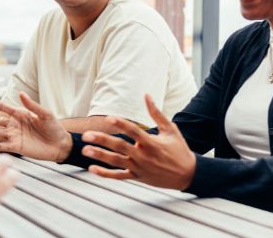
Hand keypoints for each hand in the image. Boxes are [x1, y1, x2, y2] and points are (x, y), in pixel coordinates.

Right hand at [0, 93, 72, 161]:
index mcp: (20, 114)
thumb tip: (21, 93)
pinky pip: (1, 146)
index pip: (2, 107)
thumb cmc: (54, 128)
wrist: (60, 144)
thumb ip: (32, 105)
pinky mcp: (16, 147)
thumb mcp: (46, 114)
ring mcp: (13, 136)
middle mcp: (14, 125)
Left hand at [81, 94, 195, 189]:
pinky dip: (105, 174)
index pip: (133, 131)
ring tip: (85, 150)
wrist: (186, 174)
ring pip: (116, 162)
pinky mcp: (137, 177)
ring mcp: (139, 168)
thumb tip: (146, 95)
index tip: (109, 118)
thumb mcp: (171, 129)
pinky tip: (91, 169)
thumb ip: (156, 113)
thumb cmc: (179, 149)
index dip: (121, 124)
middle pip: (120, 146)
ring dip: (99, 156)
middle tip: (86, 136)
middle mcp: (144, 156)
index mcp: (152, 143)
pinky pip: (118, 176)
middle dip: (102, 140)